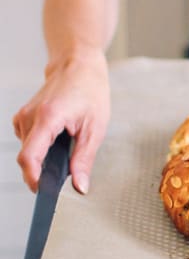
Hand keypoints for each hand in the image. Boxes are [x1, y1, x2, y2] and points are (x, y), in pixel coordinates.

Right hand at [13, 53, 109, 192]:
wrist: (78, 66)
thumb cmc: (90, 92)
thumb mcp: (95, 129)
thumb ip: (84, 160)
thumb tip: (79, 187)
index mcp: (47, 118)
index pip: (29, 157)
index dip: (34, 179)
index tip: (44, 192)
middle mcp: (29, 117)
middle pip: (28, 157)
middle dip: (44, 171)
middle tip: (67, 174)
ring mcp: (23, 116)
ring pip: (29, 151)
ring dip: (45, 158)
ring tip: (68, 147)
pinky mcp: (24, 118)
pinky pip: (29, 142)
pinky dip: (43, 148)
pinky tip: (60, 139)